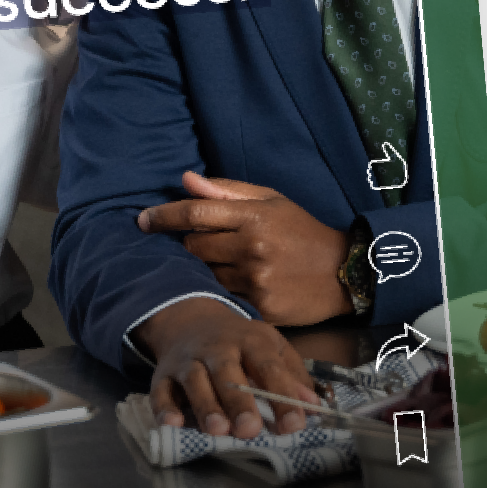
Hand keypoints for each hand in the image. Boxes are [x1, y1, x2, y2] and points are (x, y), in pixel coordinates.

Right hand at [135, 296, 321, 435]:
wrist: (191, 320)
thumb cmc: (240, 342)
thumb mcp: (271, 348)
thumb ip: (292, 376)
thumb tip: (315, 405)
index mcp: (251, 341)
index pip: (269, 367)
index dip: (283, 395)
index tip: (295, 425)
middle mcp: (218, 348)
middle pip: (227, 372)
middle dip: (238, 402)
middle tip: (250, 429)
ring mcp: (189, 361)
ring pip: (195, 381)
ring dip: (205, 406)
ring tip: (218, 431)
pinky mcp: (163, 375)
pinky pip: (161, 391)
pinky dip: (164, 408)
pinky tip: (172, 424)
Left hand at [138, 174, 353, 325]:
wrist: (343, 272)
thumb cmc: (302, 232)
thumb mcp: (272, 201)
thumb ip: (227, 191)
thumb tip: (186, 180)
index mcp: (254, 216)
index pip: (195, 213)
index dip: (163, 216)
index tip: (143, 220)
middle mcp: (252, 248)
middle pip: (193, 248)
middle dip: (188, 245)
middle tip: (199, 246)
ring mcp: (255, 280)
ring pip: (204, 275)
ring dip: (204, 270)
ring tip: (221, 266)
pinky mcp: (260, 307)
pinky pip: (223, 298)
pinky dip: (220, 292)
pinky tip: (233, 286)